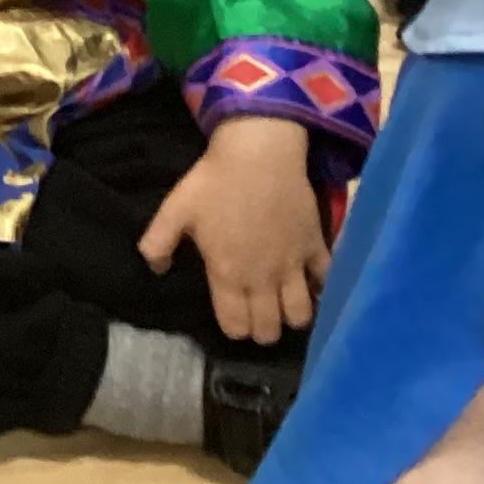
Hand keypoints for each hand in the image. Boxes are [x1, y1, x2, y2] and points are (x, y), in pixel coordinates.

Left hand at [138, 116, 328, 342]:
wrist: (259, 153)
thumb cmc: (214, 182)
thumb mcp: (174, 210)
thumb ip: (157, 244)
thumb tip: (157, 270)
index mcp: (228, 275)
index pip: (236, 327)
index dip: (233, 329)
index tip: (233, 318)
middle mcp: (263, 279)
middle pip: (269, 330)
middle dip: (261, 331)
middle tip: (258, 315)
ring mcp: (293, 265)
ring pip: (301, 316)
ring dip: (291, 316)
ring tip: (283, 305)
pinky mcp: (316, 246)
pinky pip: (326, 281)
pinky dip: (321, 288)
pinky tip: (310, 283)